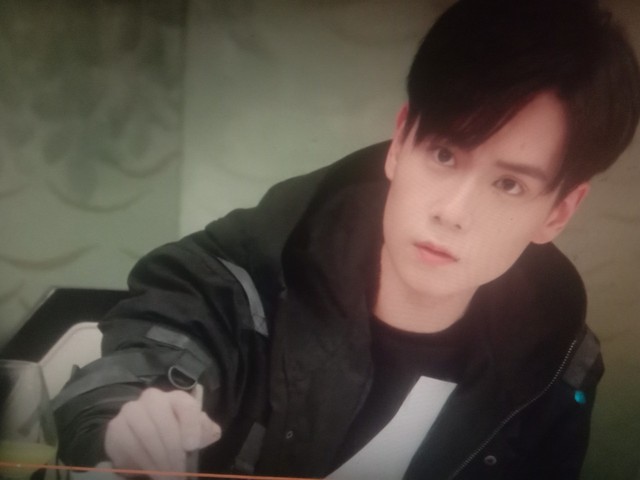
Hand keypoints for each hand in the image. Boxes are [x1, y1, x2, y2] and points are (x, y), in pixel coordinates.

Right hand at [104, 387, 220, 478]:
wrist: (142, 441)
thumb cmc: (175, 434)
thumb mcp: (194, 433)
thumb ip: (205, 430)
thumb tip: (212, 432)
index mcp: (177, 398)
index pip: (186, 406)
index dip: (190, 425)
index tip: (191, 446)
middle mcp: (154, 399)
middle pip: (164, 422)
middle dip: (173, 451)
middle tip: (178, 473)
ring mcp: (132, 410)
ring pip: (146, 434)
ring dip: (158, 459)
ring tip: (166, 476)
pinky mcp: (116, 426)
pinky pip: (128, 444)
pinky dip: (141, 461)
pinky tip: (150, 471)